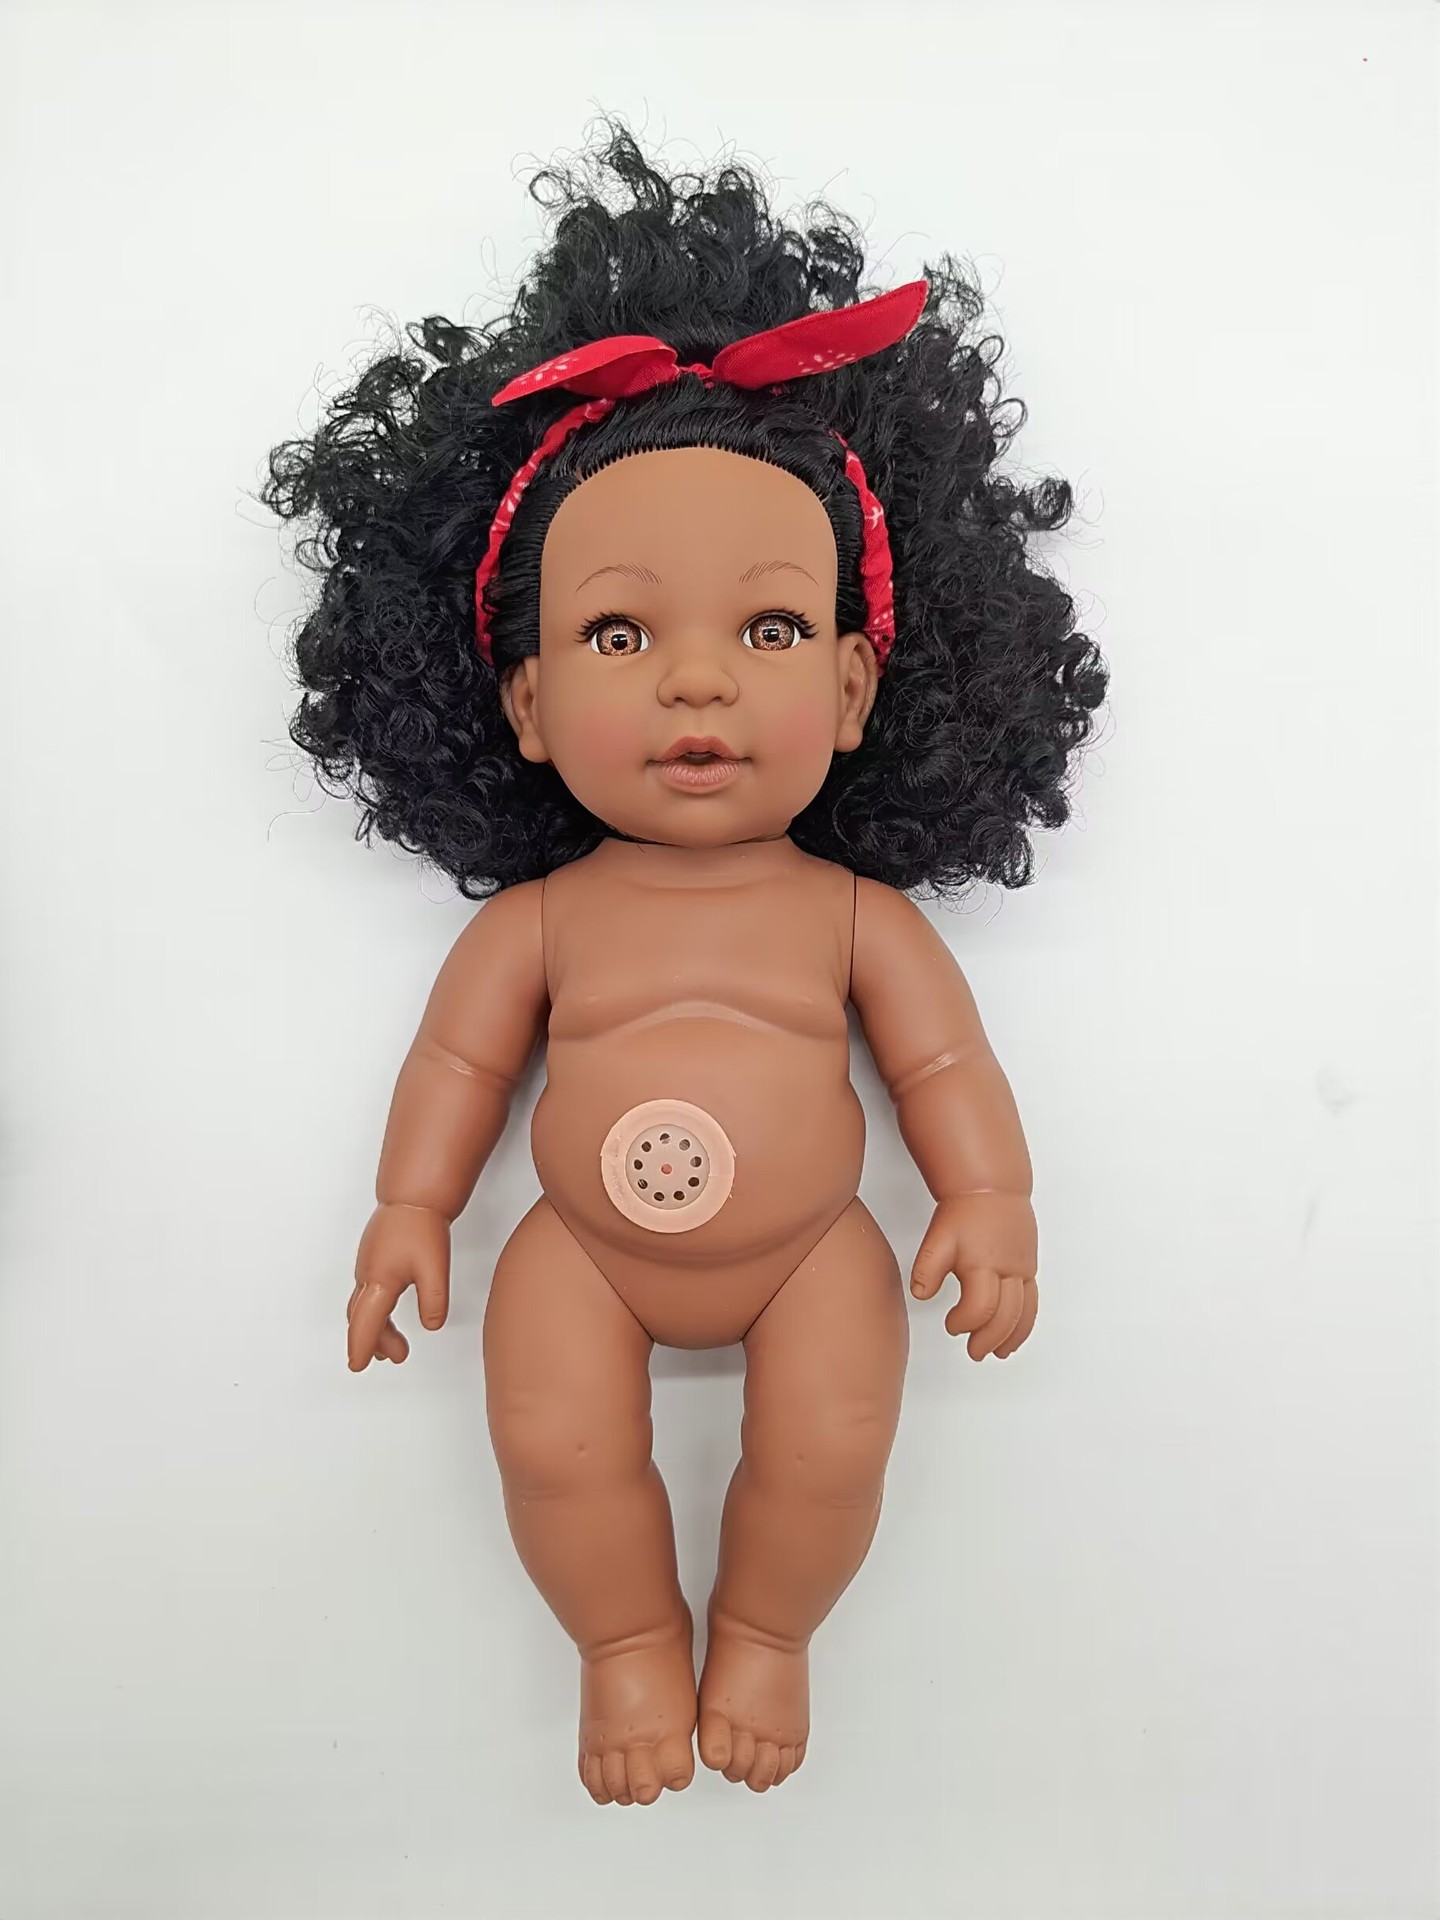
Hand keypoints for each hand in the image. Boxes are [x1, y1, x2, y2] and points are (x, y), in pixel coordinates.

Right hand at [346, 1202, 450, 1370]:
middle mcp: (367, 1276)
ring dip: (376, 1328)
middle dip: (374, 1342)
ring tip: (394, 1345)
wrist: (413, 1197)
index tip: (358, 1366)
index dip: (362, 1347)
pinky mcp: (372, 1259)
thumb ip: (434, 1302)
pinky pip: (366, 1294)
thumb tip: (431, 1326)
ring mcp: (367, 1266)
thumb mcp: (435, 1270)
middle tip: (397, 1357)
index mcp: (379, 1282)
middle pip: (363, 1319)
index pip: (366, 1325)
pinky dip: (374, 1311)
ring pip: (364, 1307)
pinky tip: (387, 1314)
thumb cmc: (421, 1227)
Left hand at [909, 1192, 1037, 1360]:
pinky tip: (1015, 1334)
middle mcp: (1008, 1269)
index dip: (964, 1323)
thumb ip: (928, 1269)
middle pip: (1005, 1317)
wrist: (992, 1187)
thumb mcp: (938, 1238)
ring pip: (1024, 1313)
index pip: (979, 1308)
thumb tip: (921, 1295)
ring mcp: (1022, 1269)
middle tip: (974, 1351)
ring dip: (1011, 1336)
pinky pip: (1033, 1302)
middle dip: (988, 1339)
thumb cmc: (964, 1211)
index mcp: (983, 1264)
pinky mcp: (1030, 1266)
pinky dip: (1026, 1323)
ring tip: (998, 1352)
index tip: (951, 1324)